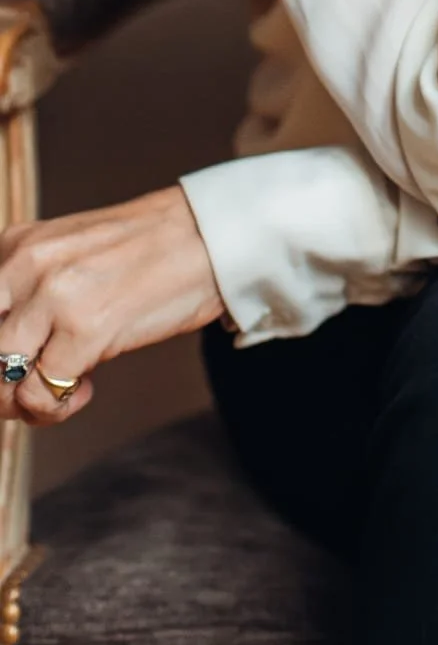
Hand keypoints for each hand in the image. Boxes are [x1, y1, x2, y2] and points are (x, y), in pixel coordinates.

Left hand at [0, 187, 223, 424]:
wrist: (209, 236)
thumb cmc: (146, 251)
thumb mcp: (67, 257)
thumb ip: (27, 293)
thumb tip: (2, 362)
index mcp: (16, 245)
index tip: (14, 369)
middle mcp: (26, 264)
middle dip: (1, 383)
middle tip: (29, 388)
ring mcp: (55, 295)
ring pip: (0, 377)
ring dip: (23, 401)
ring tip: (57, 391)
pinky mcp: (86, 328)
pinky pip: (42, 394)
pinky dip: (57, 407)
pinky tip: (88, 386)